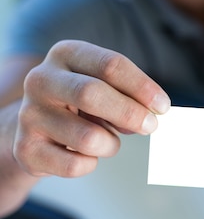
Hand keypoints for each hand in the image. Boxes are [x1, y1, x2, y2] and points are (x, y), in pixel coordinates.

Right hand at [13, 40, 170, 178]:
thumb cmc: (79, 103)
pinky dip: (91, 163)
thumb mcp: (102, 86)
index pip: (110, 64)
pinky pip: (75, 164)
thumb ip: (125, 94)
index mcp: (66, 53)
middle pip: (92, 93)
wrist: (35, 128)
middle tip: (150, 126)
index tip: (163, 105)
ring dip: (110, 144)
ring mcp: (29, 114)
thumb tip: (153, 114)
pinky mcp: (26, 149)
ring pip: (87, 137)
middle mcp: (41, 79)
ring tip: (107, 141)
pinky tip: (84, 154)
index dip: (142, 86)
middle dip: (129, 113)